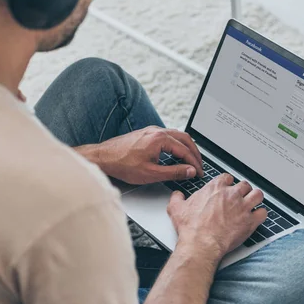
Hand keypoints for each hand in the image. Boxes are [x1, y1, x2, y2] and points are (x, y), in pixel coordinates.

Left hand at [79, 126, 202, 184]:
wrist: (104, 157)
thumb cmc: (123, 165)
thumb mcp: (151, 173)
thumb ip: (174, 172)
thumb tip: (190, 171)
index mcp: (160, 138)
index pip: (185, 150)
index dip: (195, 163)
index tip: (199, 173)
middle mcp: (157, 130)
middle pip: (185, 139)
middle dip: (195, 153)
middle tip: (200, 166)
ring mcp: (151, 130)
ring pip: (177, 135)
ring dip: (187, 147)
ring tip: (192, 160)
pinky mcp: (147, 133)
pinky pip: (168, 135)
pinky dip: (177, 143)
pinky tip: (176, 152)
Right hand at [167, 174, 266, 259]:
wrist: (200, 244)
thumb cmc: (191, 227)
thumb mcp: (176, 208)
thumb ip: (177, 198)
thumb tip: (177, 195)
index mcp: (215, 188)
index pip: (227, 177)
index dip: (228, 183)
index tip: (226, 188)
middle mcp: (231, 194)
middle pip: (244, 185)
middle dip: (243, 190)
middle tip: (240, 197)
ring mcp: (242, 207)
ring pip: (258, 195)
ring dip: (255, 198)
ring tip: (252, 203)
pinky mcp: (250, 221)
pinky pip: (263, 213)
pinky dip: (261, 214)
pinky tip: (256, 217)